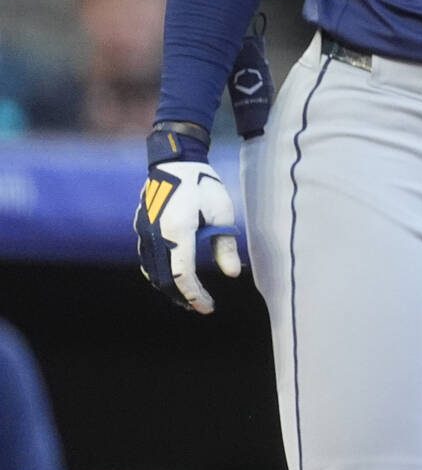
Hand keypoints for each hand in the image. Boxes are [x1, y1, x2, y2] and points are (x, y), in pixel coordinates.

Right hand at [135, 128, 241, 313]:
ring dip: (169, 287)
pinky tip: (174, 278)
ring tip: (189, 297)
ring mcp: (144, 232)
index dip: (194, 295)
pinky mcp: (141, 228)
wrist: (175, 162)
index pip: (182, 275)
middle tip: (200, 307)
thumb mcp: (222, 213)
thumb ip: (225, 245)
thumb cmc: (204, 185)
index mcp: (177, 231)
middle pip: (164, 279)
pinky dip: (160, 273)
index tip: (208, 307)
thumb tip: (232, 275)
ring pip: (152, 272)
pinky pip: (147, 259)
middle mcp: (155, 235)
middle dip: (182, 297)